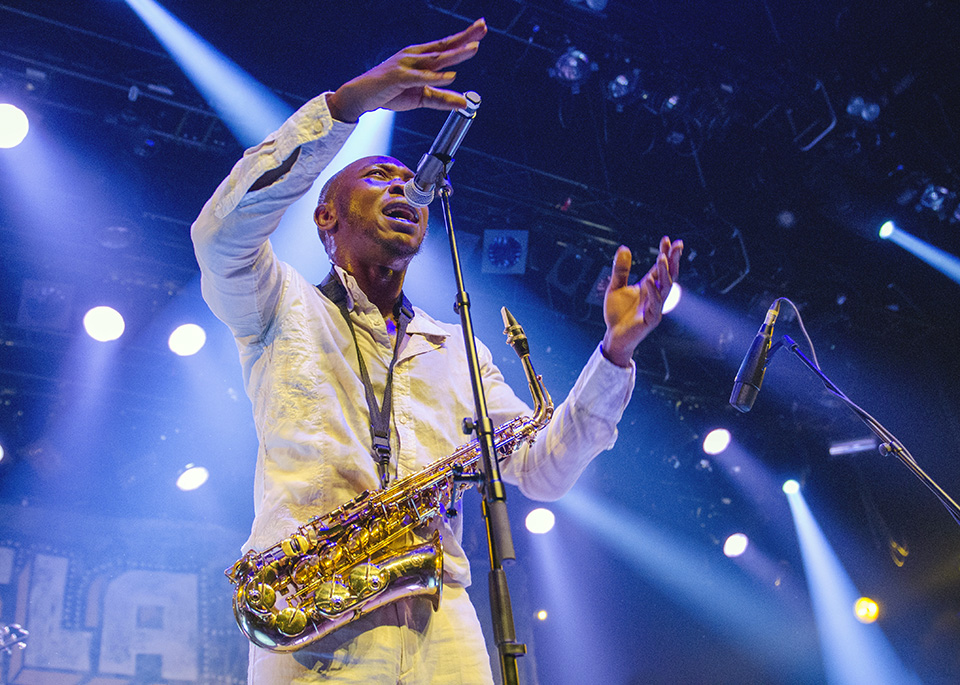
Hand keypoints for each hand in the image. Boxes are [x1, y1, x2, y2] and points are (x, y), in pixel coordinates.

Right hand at [326, 18, 487, 122]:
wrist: (361, 96)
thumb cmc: (389, 92)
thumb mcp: (421, 97)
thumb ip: (442, 99)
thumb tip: (463, 103)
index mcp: (420, 57)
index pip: (445, 45)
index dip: (463, 37)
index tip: (480, 30)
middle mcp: (414, 56)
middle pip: (444, 46)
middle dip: (464, 37)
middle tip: (482, 28)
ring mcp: (406, 65)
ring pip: (435, 59)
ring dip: (455, 54)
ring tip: (473, 49)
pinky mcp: (398, 77)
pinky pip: (421, 77)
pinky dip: (436, 77)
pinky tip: (450, 76)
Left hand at [602, 236, 682, 366]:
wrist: (613, 335)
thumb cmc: (617, 313)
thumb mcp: (615, 287)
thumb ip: (620, 270)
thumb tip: (624, 247)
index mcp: (649, 286)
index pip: (660, 267)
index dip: (665, 253)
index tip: (667, 239)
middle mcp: (656, 295)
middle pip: (669, 275)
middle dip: (673, 260)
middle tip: (677, 245)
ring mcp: (655, 307)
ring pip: (665, 288)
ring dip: (664, 273)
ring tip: (661, 258)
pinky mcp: (651, 319)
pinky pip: (655, 304)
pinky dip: (653, 292)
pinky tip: (648, 280)